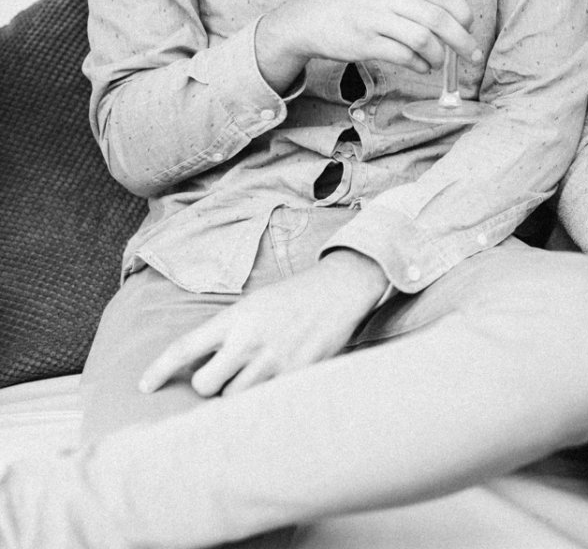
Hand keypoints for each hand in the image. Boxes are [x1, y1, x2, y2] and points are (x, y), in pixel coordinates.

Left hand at [138, 250, 388, 397]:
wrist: (340, 290)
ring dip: (237, 394)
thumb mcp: (252, 305)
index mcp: (234, 319)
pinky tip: (273, 386)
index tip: (143, 387)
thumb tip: (197, 366)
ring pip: (233, 398)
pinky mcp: (296, 375)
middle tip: (223, 376)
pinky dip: (263, 399)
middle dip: (208, 385)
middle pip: (204, 384)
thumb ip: (226, 334)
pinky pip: (265, 401)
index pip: (184, 348)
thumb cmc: (292, 299)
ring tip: (254, 377)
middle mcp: (249, 341)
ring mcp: (273, 360)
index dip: (158, 370)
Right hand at [255, 0, 480, 91]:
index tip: (470, 26)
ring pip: (422, 39)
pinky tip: (422, 67)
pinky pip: (403, 57)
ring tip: (439, 61)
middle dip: (461, 40)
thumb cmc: (358, 3)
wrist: (312, 18)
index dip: (463, 13)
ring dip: (439, 55)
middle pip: (437, 18)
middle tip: (471, 53)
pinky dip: (420, 65)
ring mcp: (373, 19)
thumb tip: (461, 6)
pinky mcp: (363, 43)